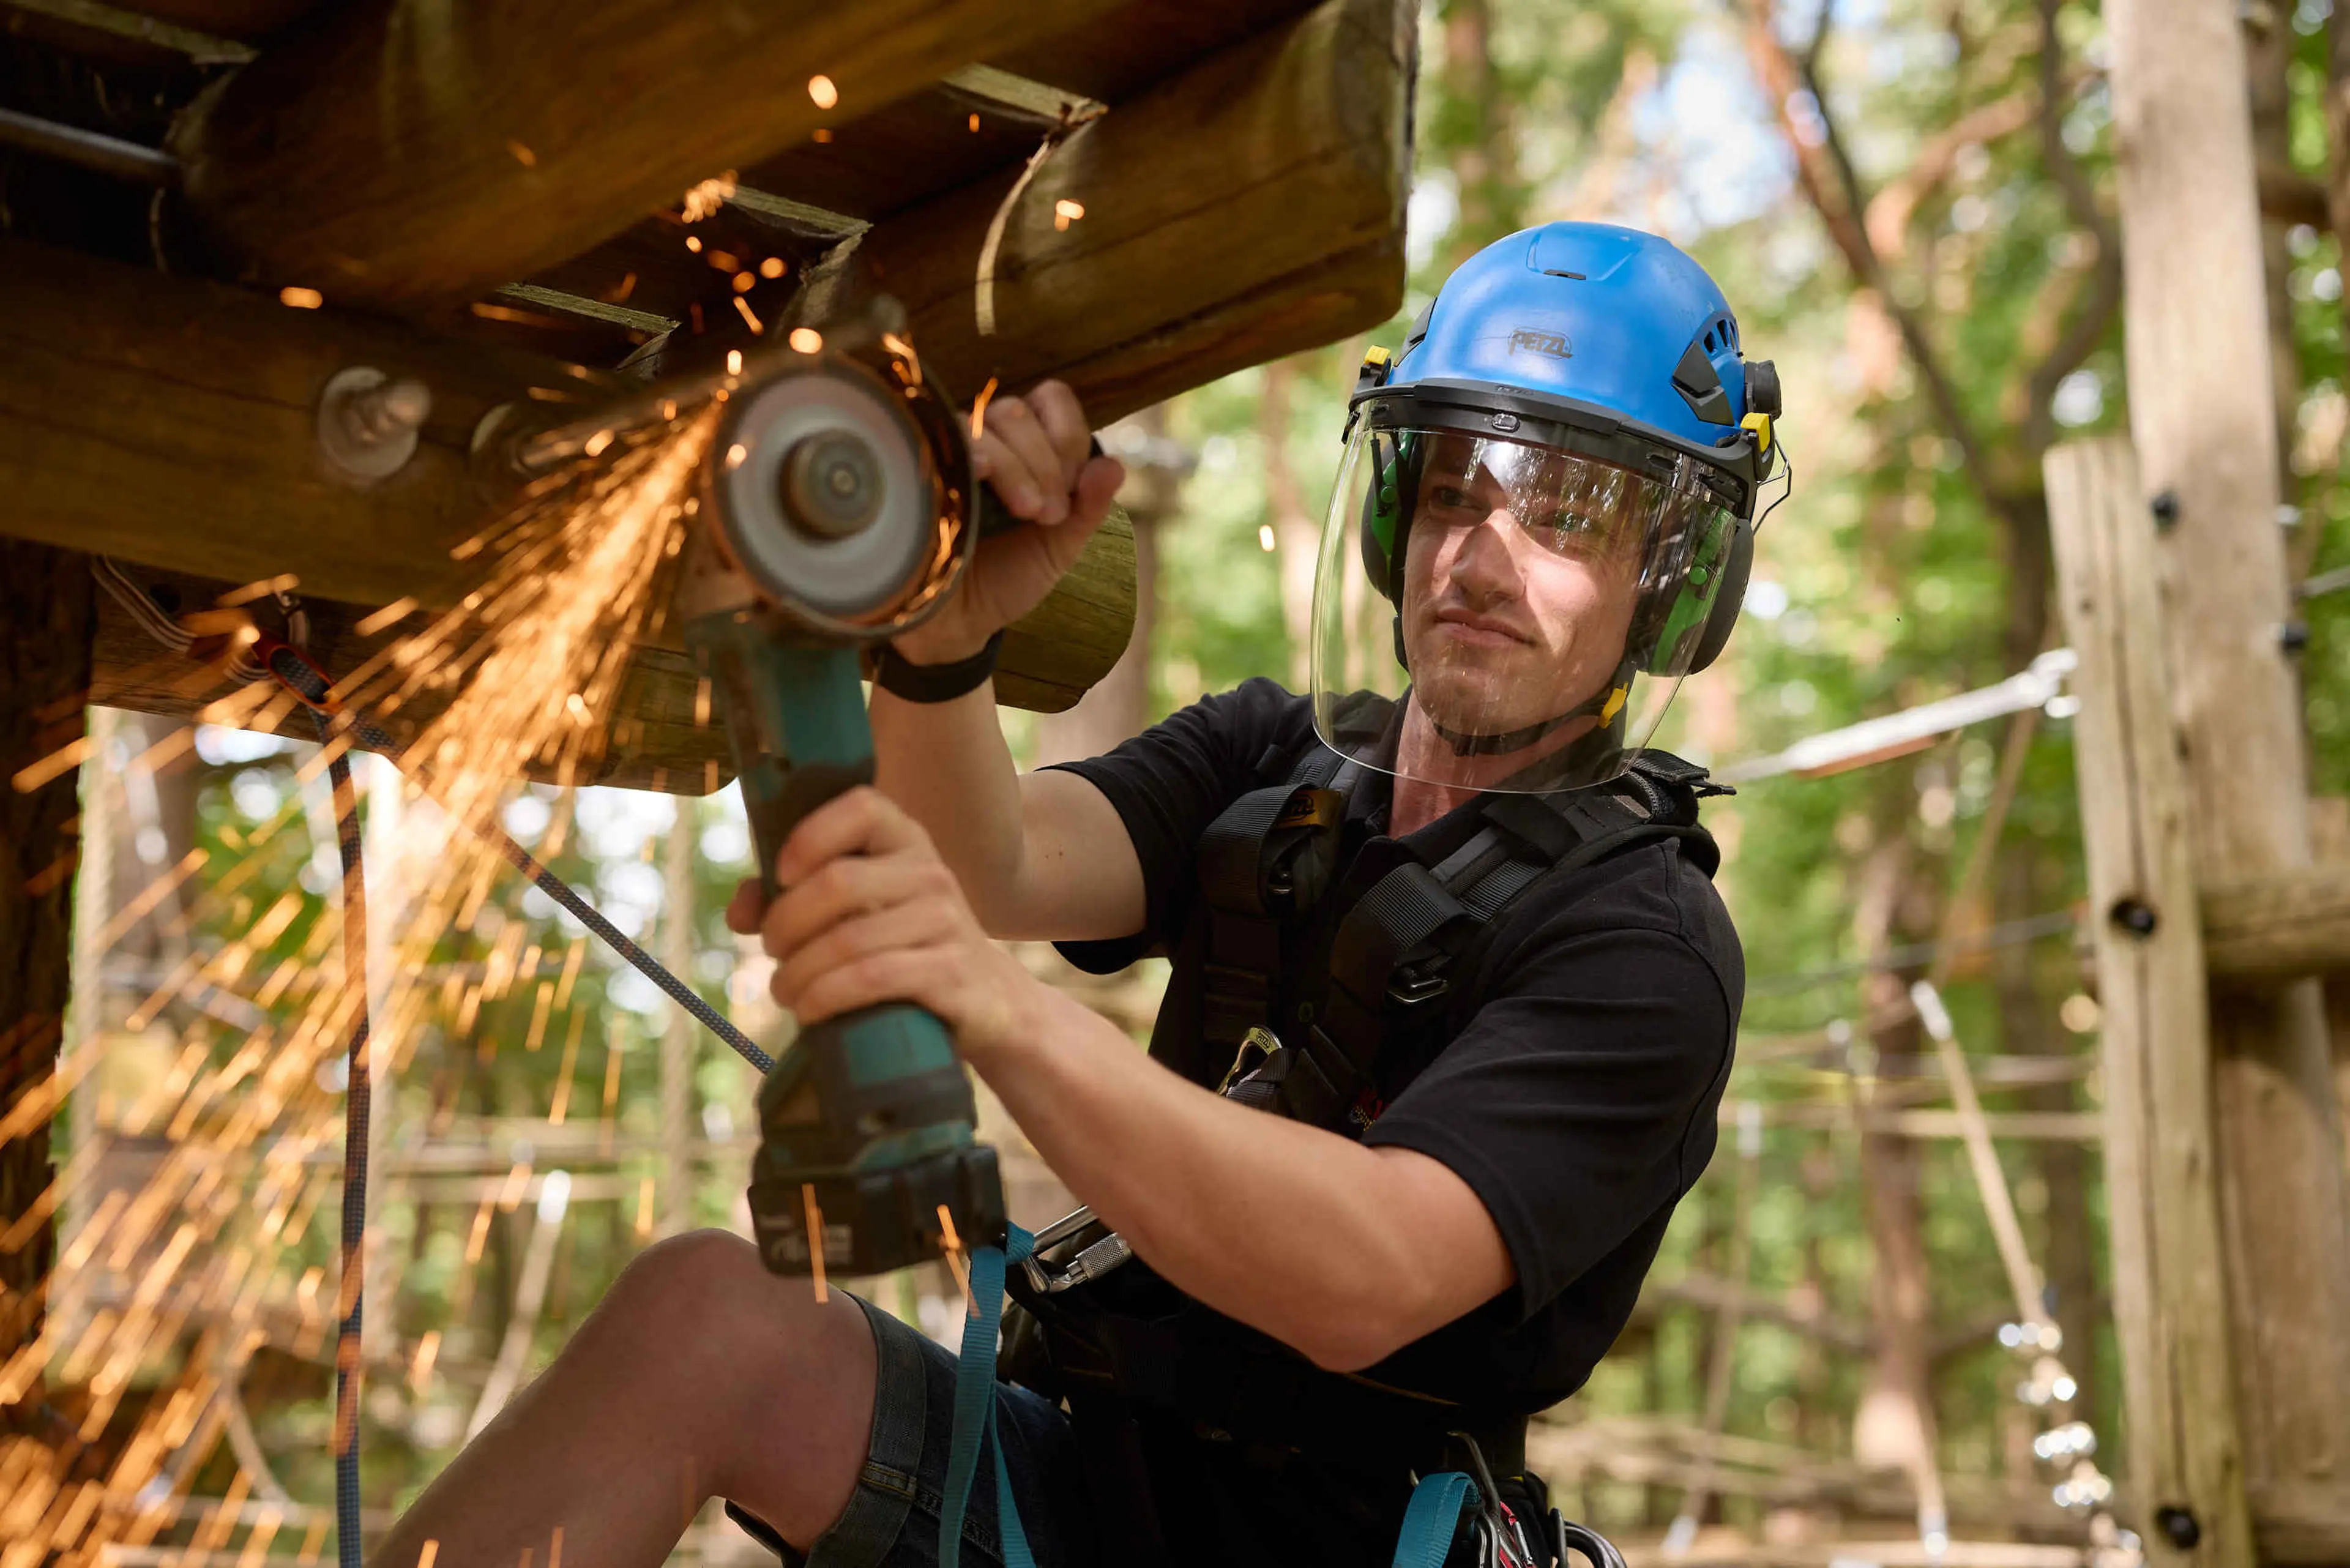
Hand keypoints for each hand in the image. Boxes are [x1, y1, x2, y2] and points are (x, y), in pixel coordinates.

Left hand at [724, 787, 1043, 1060]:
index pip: (861, 806)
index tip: (781, 876)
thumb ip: (795, 900)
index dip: (810, 835)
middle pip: (839, 882)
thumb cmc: (907, 950)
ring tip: (785, 991)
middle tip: (773, 951)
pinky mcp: (953, 973)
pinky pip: (874, 978)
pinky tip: (811, 1010)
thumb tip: (739, 912)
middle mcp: (931, 873)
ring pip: (849, 940)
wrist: (992, 1002)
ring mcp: (947, 922)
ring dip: (799, 972)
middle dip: (786, 923)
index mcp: (906, 842)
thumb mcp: (861, 913)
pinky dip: (827, 997)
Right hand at [892, 379, 1125, 664]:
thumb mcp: (1059, 545)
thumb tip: (1114, 466)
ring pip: (984, 425)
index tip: (1071, 491)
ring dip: (1015, 465)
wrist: (960, 620)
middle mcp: (988, 440)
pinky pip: (943, 441)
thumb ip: (1089, 507)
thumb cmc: (1009, 576)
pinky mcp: (921, 469)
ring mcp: (950, 453)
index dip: (1067, 435)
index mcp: (1027, 446)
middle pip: (1017, 413)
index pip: (1051, 399)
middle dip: (1044, 463)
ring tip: (1026, 512)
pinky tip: (979, 474)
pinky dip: (971, 454)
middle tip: (1049, 515)